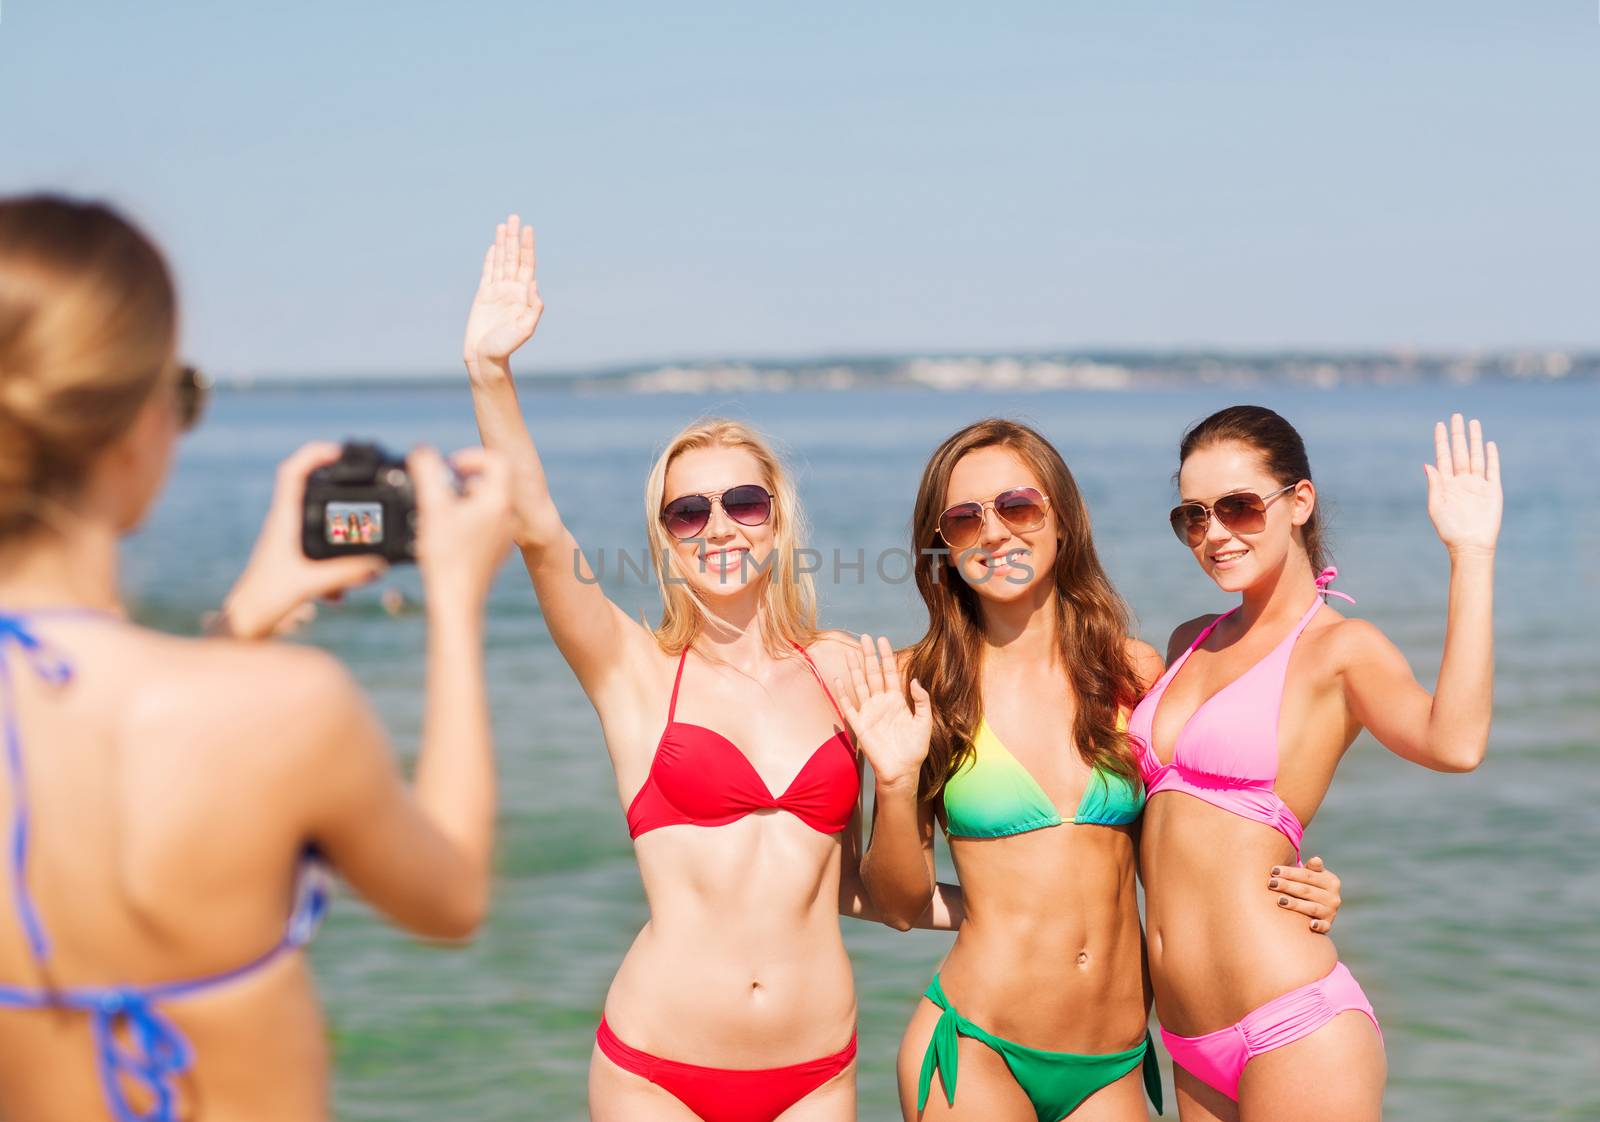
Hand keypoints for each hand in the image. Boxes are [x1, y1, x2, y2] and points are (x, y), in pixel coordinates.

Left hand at [220, 442, 389, 639]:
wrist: (244, 624)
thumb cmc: (264, 601)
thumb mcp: (309, 586)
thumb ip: (346, 574)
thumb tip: (378, 565)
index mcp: (283, 521)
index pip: (292, 473)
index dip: (315, 455)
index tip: (339, 453)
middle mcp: (283, 525)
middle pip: (308, 487)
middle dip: (335, 482)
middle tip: (360, 482)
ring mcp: (287, 540)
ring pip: (316, 517)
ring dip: (339, 527)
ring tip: (359, 540)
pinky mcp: (293, 557)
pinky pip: (320, 543)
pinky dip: (337, 556)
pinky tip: (343, 588)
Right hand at [410, 446, 513, 607]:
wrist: (456, 600)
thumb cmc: (446, 556)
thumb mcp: (432, 507)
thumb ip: (427, 472)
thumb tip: (423, 451)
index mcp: (499, 501)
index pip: (497, 460)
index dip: (472, 456)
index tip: (450, 466)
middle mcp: (508, 516)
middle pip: (492, 480)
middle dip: (463, 478)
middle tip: (440, 489)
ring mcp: (504, 534)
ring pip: (487, 502)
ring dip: (463, 498)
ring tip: (440, 511)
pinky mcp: (495, 549)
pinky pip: (485, 522)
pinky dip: (467, 517)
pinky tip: (446, 532)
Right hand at [463, 214, 542, 366]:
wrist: (485, 357)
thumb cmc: (506, 347)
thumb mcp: (525, 329)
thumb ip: (533, 308)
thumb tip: (534, 285)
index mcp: (523, 295)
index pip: (526, 265)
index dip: (527, 247)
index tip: (527, 229)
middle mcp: (511, 290)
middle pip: (513, 258)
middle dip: (514, 238)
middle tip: (514, 216)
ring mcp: (497, 292)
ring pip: (500, 261)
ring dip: (502, 243)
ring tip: (503, 224)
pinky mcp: (483, 296)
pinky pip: (487, 273)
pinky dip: (490, 259)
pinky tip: (493, 247)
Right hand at [835, 635, 931, 791]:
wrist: (902, 770)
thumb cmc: (915, 748)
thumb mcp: (925, 721)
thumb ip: (922, 700)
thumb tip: (914, 680)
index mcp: (897, 700)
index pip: (890, 673)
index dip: (886, 657)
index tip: (883, 640)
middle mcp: (881, 703)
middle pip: (873, 674)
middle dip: (868, 656)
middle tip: (864, 638)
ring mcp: (869, 712)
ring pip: (860, 685)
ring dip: (855, 669)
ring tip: (850, 652)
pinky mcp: (860, 725)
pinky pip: (849, 706)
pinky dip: (843, 694)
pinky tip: (840, 680)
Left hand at [1268, 855, 1342, 934]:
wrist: (1317, 908)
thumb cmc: (1308, 886)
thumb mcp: (1313, 875)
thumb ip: (1312, 868)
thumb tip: (1316, 860)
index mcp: (1331, 881)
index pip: (1307, 875)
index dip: (1290, 872)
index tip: (1273, 870)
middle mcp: (1333, 897)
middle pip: (1306, 890)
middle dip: (1287, 886)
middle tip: (1271, 883)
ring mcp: (1331, 912)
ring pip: (1311, 907)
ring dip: (1295, 904)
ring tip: (1279, 900)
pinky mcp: (1328, 925)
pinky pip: (1324, 927)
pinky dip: (1319, 926)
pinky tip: (1311, 925)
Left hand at [1425, 413, 1501, 556]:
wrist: (1470, 545)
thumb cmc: (1449, 529)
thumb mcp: (1436, 506)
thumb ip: (1434, 485)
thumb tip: (1427, 464)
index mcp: (1446, 484)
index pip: (1443, 456)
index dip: (1441, 441)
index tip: (1439, 424)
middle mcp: (1461, 481)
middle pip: (1460, 452)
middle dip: (1458, 435)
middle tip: (1456, 416)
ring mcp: (1477, 484)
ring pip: (1476, 456)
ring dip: (1475, 440)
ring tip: (1473, 423)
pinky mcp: (1492, 491)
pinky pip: (1492, 470)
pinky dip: (1491, 457)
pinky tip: (1489, 444)